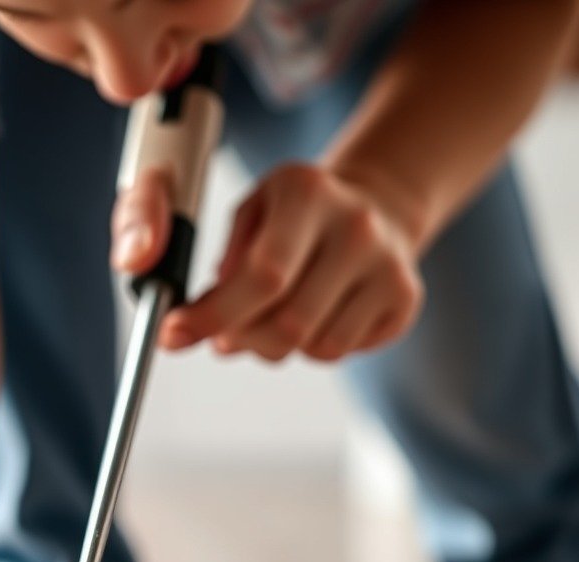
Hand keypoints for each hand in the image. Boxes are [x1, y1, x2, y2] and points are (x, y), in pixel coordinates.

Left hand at [111, 162, 423, 361]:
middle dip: (243, 339)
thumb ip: (223, 264)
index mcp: (307, 192)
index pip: (261, 275)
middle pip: (287, 322)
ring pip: (313, 346)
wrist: (375, 206)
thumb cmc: (293, 218)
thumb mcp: (251, 215)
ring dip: (276, 346)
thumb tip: (197, 322)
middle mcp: (357, 225)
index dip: (213, 315)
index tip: (173, 336)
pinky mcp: (405, 298)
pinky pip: (340, 352)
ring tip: (274, 317)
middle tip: (226, 336)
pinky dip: (311, 346)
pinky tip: (313, 315)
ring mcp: (389, 264)